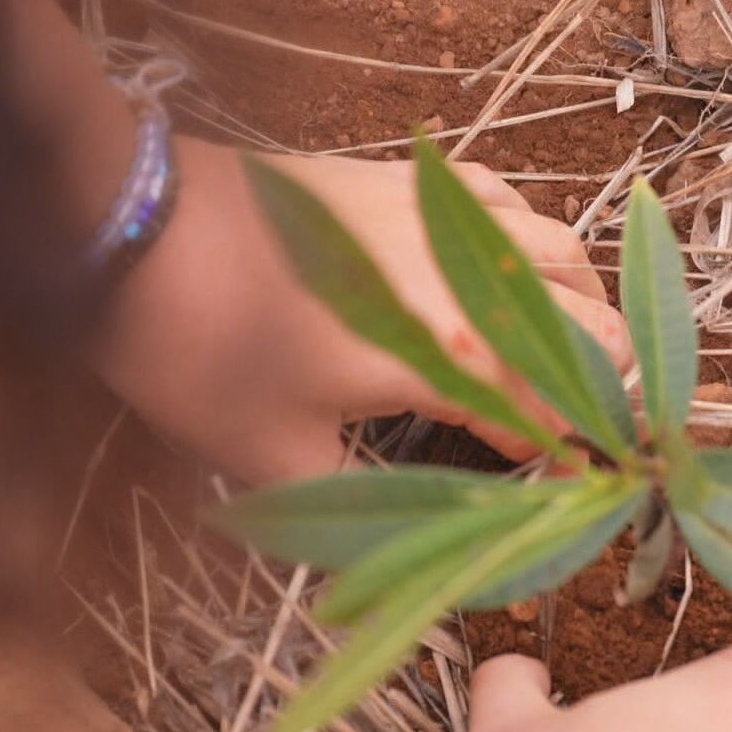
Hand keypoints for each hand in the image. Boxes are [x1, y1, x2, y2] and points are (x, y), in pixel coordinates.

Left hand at [90, 139, 630, 480]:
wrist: (130, 231)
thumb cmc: (198, 353)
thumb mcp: (274, 459)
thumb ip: (360, 508)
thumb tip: (409, 551)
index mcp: (453, 359)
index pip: (556, 417)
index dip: (569, 463)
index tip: (567, 494)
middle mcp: (472, 281)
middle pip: (594, 326)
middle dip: (600, 386)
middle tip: (570, 430)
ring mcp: (445, 218)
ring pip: (567, 252)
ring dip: (579, 308)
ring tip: (558, 353)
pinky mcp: (407, 180)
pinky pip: (508, 200)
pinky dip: (528, 239)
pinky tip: (504, 267)